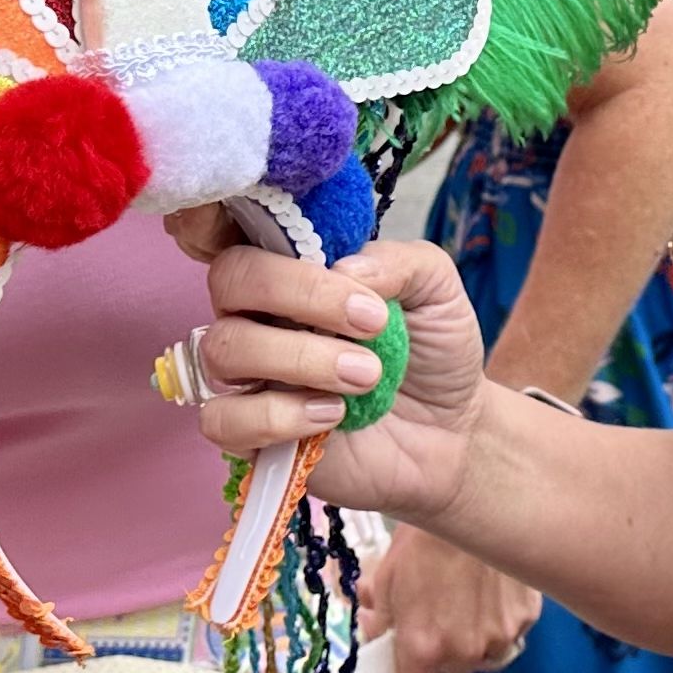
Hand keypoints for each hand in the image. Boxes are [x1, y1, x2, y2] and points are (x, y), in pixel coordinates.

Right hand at [192, 239, 487, 524]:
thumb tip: (343, 267)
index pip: (249, 237)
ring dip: (300, 358)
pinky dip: (276, 416)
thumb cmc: (433, 353)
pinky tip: (329, 416)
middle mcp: (259, 317)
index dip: (272, 246)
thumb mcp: (436, 291)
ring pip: (223, 351)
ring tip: (366, 377)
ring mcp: (250, 376)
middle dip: (301, 296)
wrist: (450, 432)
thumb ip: (398, 262)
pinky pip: (223, 420)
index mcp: (294, 273)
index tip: (351, 281)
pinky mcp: (249, 434)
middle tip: (370, 325)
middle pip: (230, 282)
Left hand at [364, 523, 542, 672]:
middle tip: (435, 616)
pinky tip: (489, 585)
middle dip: (440, 653)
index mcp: (422, 647)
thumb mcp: (384, 579)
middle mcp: (464, 651)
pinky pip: (510, 631)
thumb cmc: (421, 537)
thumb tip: (378, 637)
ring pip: (483, 654)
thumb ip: (379, 622)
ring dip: (472, 637)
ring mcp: (501, 635)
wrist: (473, 497)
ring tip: (465, 596)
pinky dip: (499, 617)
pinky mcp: (527, 615)